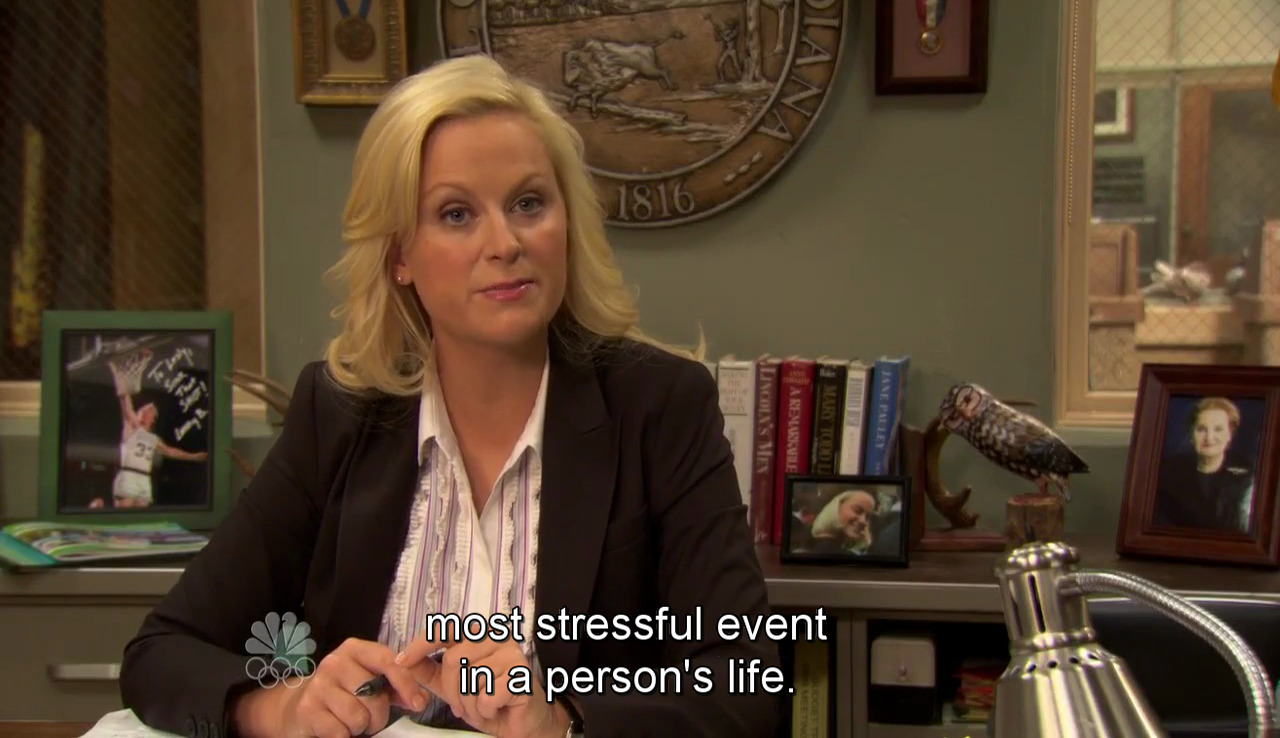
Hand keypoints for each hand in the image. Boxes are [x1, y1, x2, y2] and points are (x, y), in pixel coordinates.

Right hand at [235, 637, 426, 736]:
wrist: (297, 707)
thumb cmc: (342, 693)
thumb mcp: (368, 682)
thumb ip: (394, 687)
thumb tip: (419, 699)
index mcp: (354, 649)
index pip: (387, 660)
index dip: (406, 683)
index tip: (418, 703)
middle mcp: (335, 662)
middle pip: (373, 695)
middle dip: (379, 715)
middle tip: (370, 718)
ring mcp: (319, 685)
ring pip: (358, 716)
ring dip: (360, 727)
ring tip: (351, 721)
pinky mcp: (307, 709)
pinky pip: (341, 731)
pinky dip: (344, 735)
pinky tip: (336, 726)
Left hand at [397, 634, 569, 737]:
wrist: (522, 724)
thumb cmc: (490, 701)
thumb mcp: (452, 686)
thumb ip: (429, 671)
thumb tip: (403, 659)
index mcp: (479, 635)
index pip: (446, 628)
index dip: (422, 643)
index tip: (402, 661)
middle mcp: (496, 637)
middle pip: (453, 659)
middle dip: (452, 690)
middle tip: (463, 705)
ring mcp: (511, 653)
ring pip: (470, 679)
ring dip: (471, 704)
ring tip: (483, 707)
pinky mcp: (521, 673)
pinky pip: (487, 695)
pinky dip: (487, 710)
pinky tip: (497, 708)